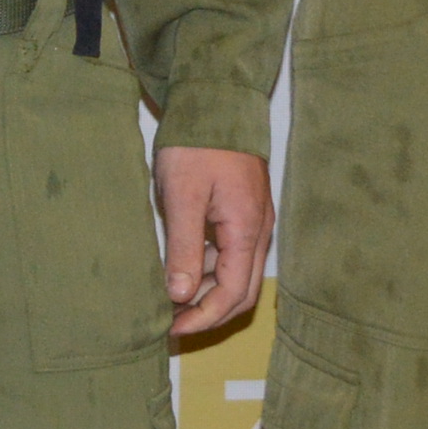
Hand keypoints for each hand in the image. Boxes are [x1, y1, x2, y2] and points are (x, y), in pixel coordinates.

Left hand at [157, 145, 271, 336]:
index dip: (202, 318)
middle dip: (208, 314)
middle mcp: (257, 231)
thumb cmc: (198, 143)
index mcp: (247, 231)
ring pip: (235, 274)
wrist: (215, 100)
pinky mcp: (241, 211)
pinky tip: (180, 269)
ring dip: (207, 292)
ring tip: (170, 300)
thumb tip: (180, 296)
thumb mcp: (183, 196)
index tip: (171, 328)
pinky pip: (229, 254)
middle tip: (172, 324)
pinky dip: (207, 270)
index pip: (232, 294)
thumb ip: (184, 248)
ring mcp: (252, 221)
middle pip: (241, 292)